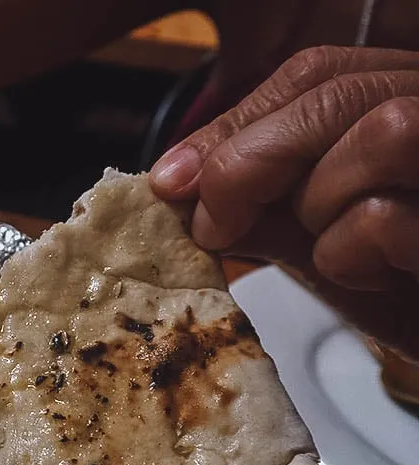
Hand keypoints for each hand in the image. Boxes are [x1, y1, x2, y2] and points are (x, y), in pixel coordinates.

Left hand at [151, 46, 418, 290]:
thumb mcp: (316, 234)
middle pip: (337, 94)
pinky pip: (384, 217)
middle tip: (213, 227)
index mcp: (405, 97)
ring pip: (383, 133)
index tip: (172, 181)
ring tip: (329, 249)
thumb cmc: (397, 287)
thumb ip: (259, 201)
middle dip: (251, 163)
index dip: (234, 124)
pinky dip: (347, 255)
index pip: (314, 73)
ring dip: (318, 204)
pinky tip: (372, 278)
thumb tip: (175, 185)